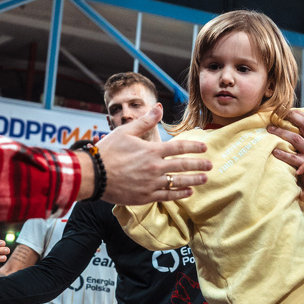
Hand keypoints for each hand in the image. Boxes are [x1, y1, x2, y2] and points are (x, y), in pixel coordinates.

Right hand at [95, 105, 211, 203]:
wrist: (93, 175)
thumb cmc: (107, 151)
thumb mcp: (125, 131)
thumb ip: (145, 121)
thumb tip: (160, 107)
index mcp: (152, 150)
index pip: (179, 147)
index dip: (194, 147)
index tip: (205, 148)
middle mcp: (155, 168)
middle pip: (183, 165)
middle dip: (199, 165)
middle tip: (210, 165)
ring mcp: (151, 183)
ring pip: (178, 182)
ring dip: (194, 180)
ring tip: (204, 179)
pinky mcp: (145, 196)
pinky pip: (168, 196)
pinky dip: (180, 194)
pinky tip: (188, 192)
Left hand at [270, 109, 303, 171]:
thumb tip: (294, 122)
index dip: (297, 113)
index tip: (285, 110)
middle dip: (290, 117)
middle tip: (276, 115)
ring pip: (296, 139)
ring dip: (282, 132)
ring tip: (270, 129)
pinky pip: (292, 158)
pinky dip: (282, 154)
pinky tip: (274, 150)